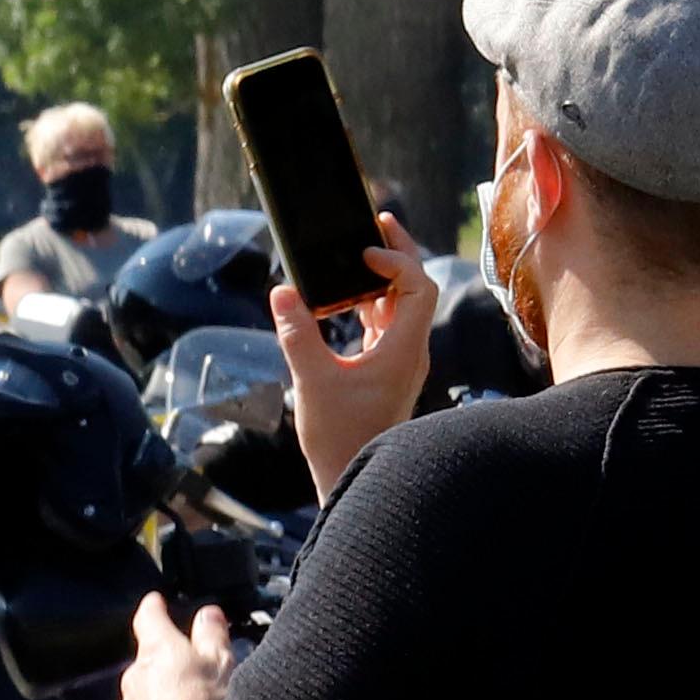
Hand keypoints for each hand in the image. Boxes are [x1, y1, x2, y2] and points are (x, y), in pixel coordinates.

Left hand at [118, 595, 236, 699]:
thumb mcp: (222, 665)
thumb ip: (212, 635)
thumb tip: (208, 615)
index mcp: (157, 651)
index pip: (149, 617)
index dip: (155, 607)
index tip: (156, 601)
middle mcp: (135, 677)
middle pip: (149, 657)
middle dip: (168, 658)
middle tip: (196, 661)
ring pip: (148, 691)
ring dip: (167, 692)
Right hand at [266, 211, 440, 496]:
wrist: (355, 476)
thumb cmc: (340, 437)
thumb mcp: (312, 381)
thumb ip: (297, 335)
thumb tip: (282, 293)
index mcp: (403, 350)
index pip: (417, 287)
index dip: (395, 261)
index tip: (361, 253)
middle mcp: (410, 351)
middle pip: (416, 288)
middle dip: (398, 254)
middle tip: (377, 223)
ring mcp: (401, 362)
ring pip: (403, 307)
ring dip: (384, 279)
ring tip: (359, 255)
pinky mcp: (386, 372)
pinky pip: (388, 327)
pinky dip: (372, 306)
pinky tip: (346, 300)